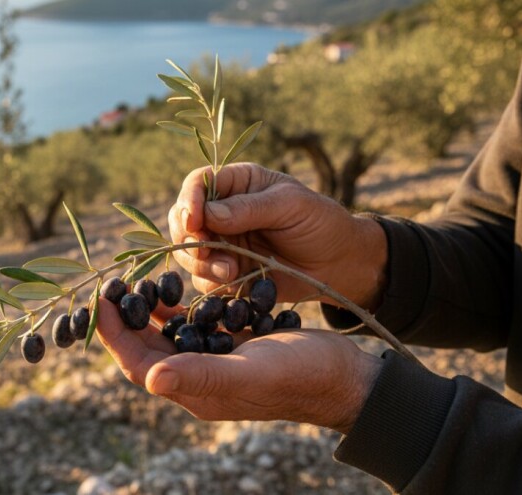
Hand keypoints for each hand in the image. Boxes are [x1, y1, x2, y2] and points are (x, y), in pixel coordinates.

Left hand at [95, 299, 381, 433]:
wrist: (346, 377)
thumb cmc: (302, 375)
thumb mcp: (251, 372)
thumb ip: (201, 376)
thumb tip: (151, 379)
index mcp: (197, 390)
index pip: (139, 365)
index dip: (115, 336)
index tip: (99, 301)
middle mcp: (199, 380)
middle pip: (147, 350)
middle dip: (125, 319)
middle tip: (111, 284)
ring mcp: (214, 363)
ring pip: (168, 336)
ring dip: (149, 311)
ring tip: (135, 279)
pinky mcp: (231, 348)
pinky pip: (194, 327)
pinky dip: (180, 307)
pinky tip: (175, 284)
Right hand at [169, 163, 386, 309]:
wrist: (339, 265)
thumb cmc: (321, 224)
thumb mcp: (291, 206)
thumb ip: (250, 208)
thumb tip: (207, 214)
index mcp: (237, 183)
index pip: (198, 183)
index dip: (189, 201)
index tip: (194, 222)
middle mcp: (222, 212)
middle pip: (182, 220)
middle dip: (189, 239)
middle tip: (206, 254)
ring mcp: (222, 244)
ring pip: (188, 253)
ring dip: (201, 265)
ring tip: (231, 271)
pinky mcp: (226, 272)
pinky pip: (203, 281)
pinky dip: (212, 285)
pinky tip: (236, 283)